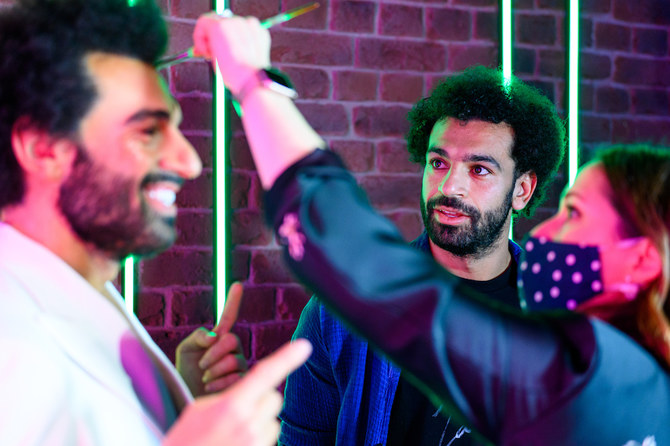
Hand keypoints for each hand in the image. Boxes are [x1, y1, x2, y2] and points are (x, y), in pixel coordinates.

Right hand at [164, 339, 311, 445]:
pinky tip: (236, 443)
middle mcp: (249, 424)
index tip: (305, 346)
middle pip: (273, 397)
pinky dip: (257, 438)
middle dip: (261, 398)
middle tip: (238, 410)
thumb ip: (228, 397)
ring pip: (273, 420)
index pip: (265, 374)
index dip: (287, 358)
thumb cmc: (185, 440)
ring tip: (232, 433)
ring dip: (259, 422)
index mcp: (231, 406)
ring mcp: (256, 443)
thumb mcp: (199, 410)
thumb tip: (250, 393)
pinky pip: (269, 439)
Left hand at [176, 282, 246, 395]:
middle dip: (214, 353)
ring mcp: (240, 366)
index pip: (228, 317)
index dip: (232, 301)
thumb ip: (198, 337)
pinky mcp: (243, 383)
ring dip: (213, 370)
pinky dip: (219, 382)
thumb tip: (215, 335)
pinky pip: (236, 376)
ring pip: (233, 360)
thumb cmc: (185, 375)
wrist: (187, 400)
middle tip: (201, 365)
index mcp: (220, 339)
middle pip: (231, 340)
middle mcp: (234, 350)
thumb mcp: (185, 351)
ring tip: (204, 379)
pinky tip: (210, 387)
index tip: (237, 284)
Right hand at [192, 12, 270, 94]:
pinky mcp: (261, 31)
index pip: (203, 22)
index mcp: (219, 26)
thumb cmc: (233, 73)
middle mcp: (235, 21)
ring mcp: (249, 25)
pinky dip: (245, 39)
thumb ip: (208, 46)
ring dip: (230, 37)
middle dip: (215, 36)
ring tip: (231, 54)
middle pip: (219, 22)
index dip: (200, 37)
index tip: (204, 48)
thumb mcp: (212, 58)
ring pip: (235, 26)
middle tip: (214, 51)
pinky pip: (249, 31)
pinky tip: (243, 52)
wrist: (253, 81)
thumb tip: (209, 44)